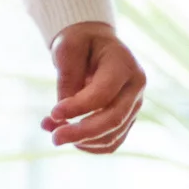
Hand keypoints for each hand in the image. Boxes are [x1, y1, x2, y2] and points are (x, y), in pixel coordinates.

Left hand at [46, 23, 148, 153]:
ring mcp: (134, 106)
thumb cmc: (81, 43)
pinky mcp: (126, 119)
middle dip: (81, 133)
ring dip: (81, 141)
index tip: (52, 113)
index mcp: (124, 65)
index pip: (104, 94)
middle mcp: (135, 87)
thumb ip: (68, 78)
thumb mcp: (69, 48)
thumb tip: (63, 116)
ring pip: (112, 136)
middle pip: (113, 119)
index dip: (78, 108)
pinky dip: (89, 145)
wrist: (96, 44)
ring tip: (53, 131)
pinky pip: (111, 142)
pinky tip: (69, 137)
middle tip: (54, 138)